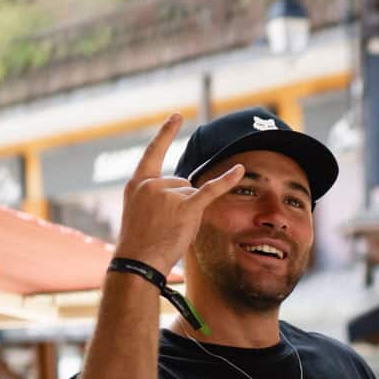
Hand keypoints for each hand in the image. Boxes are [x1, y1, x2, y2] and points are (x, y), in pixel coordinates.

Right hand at [111, 114, 241, 272]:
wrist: (137, 263)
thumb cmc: (141, 243)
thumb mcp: (141, 212)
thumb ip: (159, 195)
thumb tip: (190, 187)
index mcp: (137, 183)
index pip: (154, 152)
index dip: (166, 133)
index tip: (177, 115)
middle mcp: (152, 184)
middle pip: (182, 184)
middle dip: (181, 204)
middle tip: (164, 226)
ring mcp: (168, 194)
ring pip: (193, 195)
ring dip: (189, 213)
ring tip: (171, 230)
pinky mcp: (186, 208)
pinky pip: (211, 190)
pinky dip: (227, 180)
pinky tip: (240, 170)